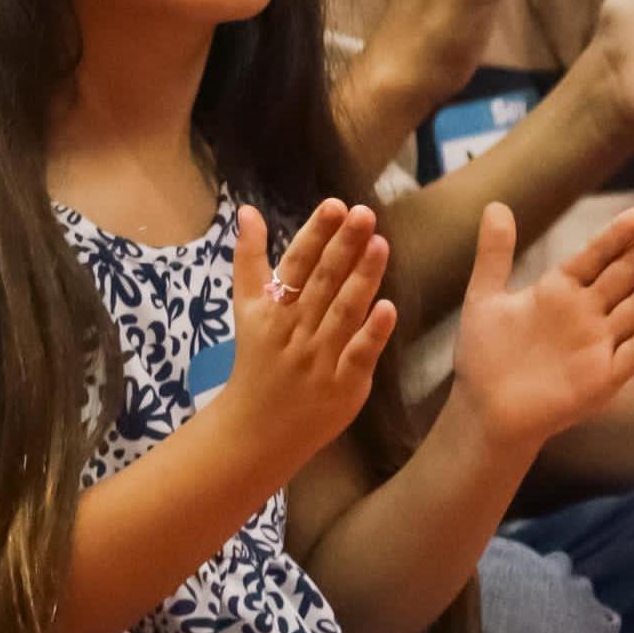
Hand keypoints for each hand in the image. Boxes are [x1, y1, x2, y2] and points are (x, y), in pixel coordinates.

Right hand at [212, 201, 396, 459]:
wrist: (257, 427)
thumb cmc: (257, 360)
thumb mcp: (245, 308)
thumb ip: (250, 259)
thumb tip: (248, 211)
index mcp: (270, 309)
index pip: (296, 264)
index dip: (316, 234)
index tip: (335, 205)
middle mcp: (294, 330)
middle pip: (322, 283)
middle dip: (344, 246)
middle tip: (365, 213)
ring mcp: (319, 358)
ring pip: (343, 312)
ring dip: (362, 278)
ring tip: (381, 244)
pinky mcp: (343, 385)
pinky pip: (359, 355)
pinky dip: (372, 332)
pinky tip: (388, 308)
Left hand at [449, 203, 633, 455]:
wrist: (485, 408)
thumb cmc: (486, 354)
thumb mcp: (485, 298)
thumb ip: (494, 254)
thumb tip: (495, 205)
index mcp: (560, 292)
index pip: (595, 257)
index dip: (617, 238)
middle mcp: (586, 314)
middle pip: (623, 277)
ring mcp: (598, 345)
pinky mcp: (602, 378)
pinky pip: (632, 355)